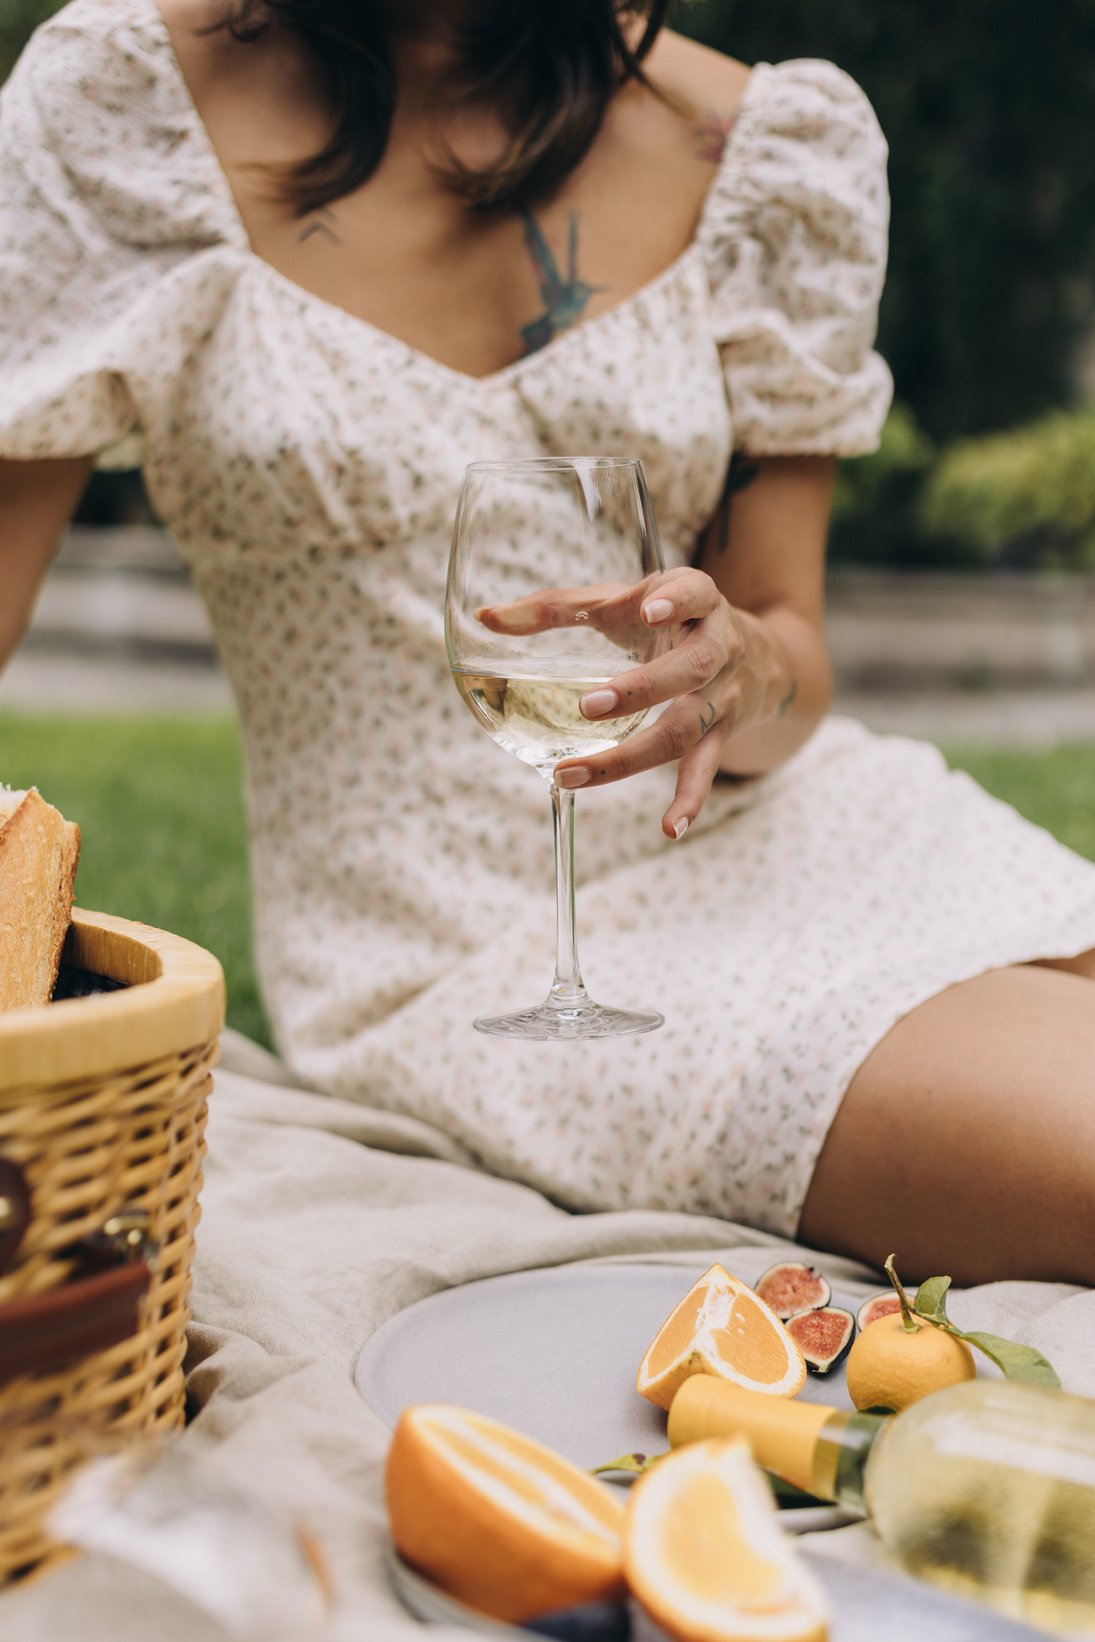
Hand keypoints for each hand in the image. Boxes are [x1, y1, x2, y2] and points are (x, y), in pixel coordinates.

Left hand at [478, 567, 783, 837]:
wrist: (759, 656)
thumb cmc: (670, 620)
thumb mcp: (624, 601)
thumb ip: (557, 607)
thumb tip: (485, 616)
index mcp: (696, 600)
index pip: (694, 592)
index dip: (675, 600)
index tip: (647, 610)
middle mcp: (719, 647)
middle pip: (690, 668)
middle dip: (641, 689)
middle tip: (587, 706)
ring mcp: (723, 695)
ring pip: (686, 726)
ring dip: (632, 755)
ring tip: (574, 773)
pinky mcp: (721, 733)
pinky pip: (706, 768)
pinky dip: (690, 800)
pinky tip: (670, 828)